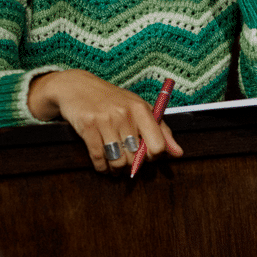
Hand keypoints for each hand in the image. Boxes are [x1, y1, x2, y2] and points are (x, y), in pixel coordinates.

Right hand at [28, 69, 182, 173]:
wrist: (77, 87)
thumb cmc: (112, 100)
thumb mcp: (138, 108)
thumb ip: (161, 131)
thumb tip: (178, 153)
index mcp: (141, 109)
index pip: (157, 145)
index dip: (152, 157)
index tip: (145, 156)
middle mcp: (124, 114)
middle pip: (135, 157)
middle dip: (131, 165)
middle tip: (126, 163)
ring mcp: (105, 120)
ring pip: (117, 160)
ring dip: (116, 169)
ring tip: (114, 167)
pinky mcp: (87, 126)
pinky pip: (98, 157)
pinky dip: (101, 167)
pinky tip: (102, 165)